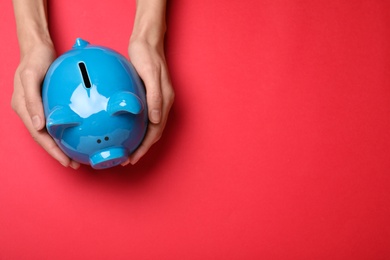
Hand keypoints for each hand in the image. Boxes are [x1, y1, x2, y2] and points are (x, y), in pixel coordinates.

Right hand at [11, 42, 79, 168]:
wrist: (37, 47)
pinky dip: (64, 131)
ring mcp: (37, 108)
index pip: (39, 136)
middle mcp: (30, 111)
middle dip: (58, 153)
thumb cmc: (34, 60)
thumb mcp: (30, 77)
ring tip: (76, 155)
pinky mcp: (46, 103)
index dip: (52, 151)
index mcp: (23, 108)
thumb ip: (32, 100)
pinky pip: (55, 121)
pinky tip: (76, 134)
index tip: (66, 162)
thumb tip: (38, 126)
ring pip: (50, 132)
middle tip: (75, 163)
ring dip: (61, 145)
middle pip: (45, 138)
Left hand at [124, 38, 173, 164]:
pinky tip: (129, 129)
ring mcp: (156, 99)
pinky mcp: (149, 95)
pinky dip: (138, 128)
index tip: (133, 158)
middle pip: (154, 132)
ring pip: (150, 127)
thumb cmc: (147, 55)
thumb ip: (155, 97)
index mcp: (164, 101)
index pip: (155, 131)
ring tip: (128, 149)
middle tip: (127, 159)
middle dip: (142, 148)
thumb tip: (155, 119)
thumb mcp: (150, 74)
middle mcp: (162, 103)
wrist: (147, 40)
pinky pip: (145, 117)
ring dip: (140, 140)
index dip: (145, 147)